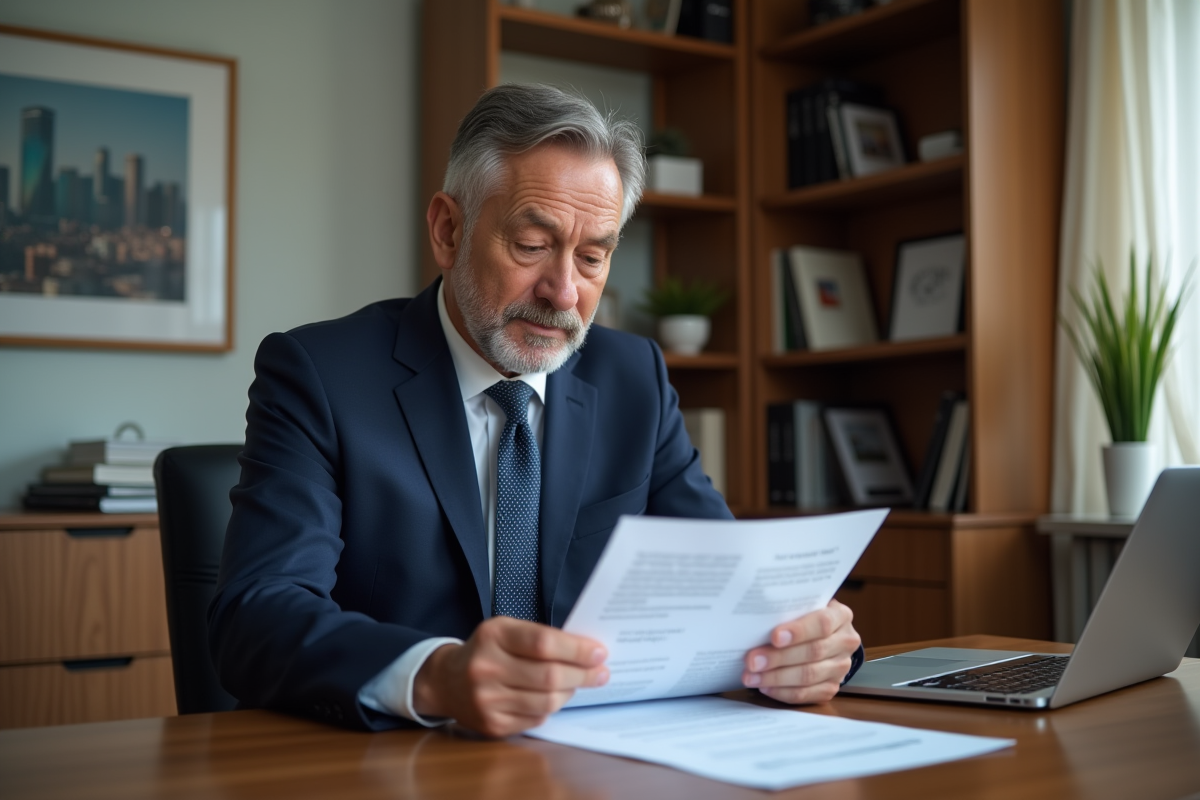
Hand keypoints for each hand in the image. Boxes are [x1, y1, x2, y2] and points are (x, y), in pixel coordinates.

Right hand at [412, 616, 608, 736]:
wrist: (446, 681)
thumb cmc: (486, 651)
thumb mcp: (506, 630)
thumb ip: (540, 637)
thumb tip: (587, 651)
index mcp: (492, 636)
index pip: (543, 643)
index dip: (576, 650)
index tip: (599, 652)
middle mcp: (486, 668)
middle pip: (549, 676)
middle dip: (583, 674)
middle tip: (601, 672)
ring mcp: (487, 700)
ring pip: (546, 701)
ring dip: (570, 692)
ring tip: (578, 683)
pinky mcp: (492, 725)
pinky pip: (536, 718)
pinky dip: (551, 707)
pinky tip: (555, 697)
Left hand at [741, 599, 860, 703]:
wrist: (822, 635)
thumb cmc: (804, 616)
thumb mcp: (801, 606)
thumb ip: (788, 611)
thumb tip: (756, 618)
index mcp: (840, 616)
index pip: (822, 623)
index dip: (798, 631)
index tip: (774, 637)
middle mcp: (845, 642)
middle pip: (813, 652)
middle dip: (779, 658)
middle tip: (752, 661)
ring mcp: (841, 667)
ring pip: (808, 676)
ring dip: (776, 678)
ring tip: (751, 676)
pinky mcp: (832, 687)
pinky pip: (806, 694)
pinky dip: (782, 692)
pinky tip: (764, 687)